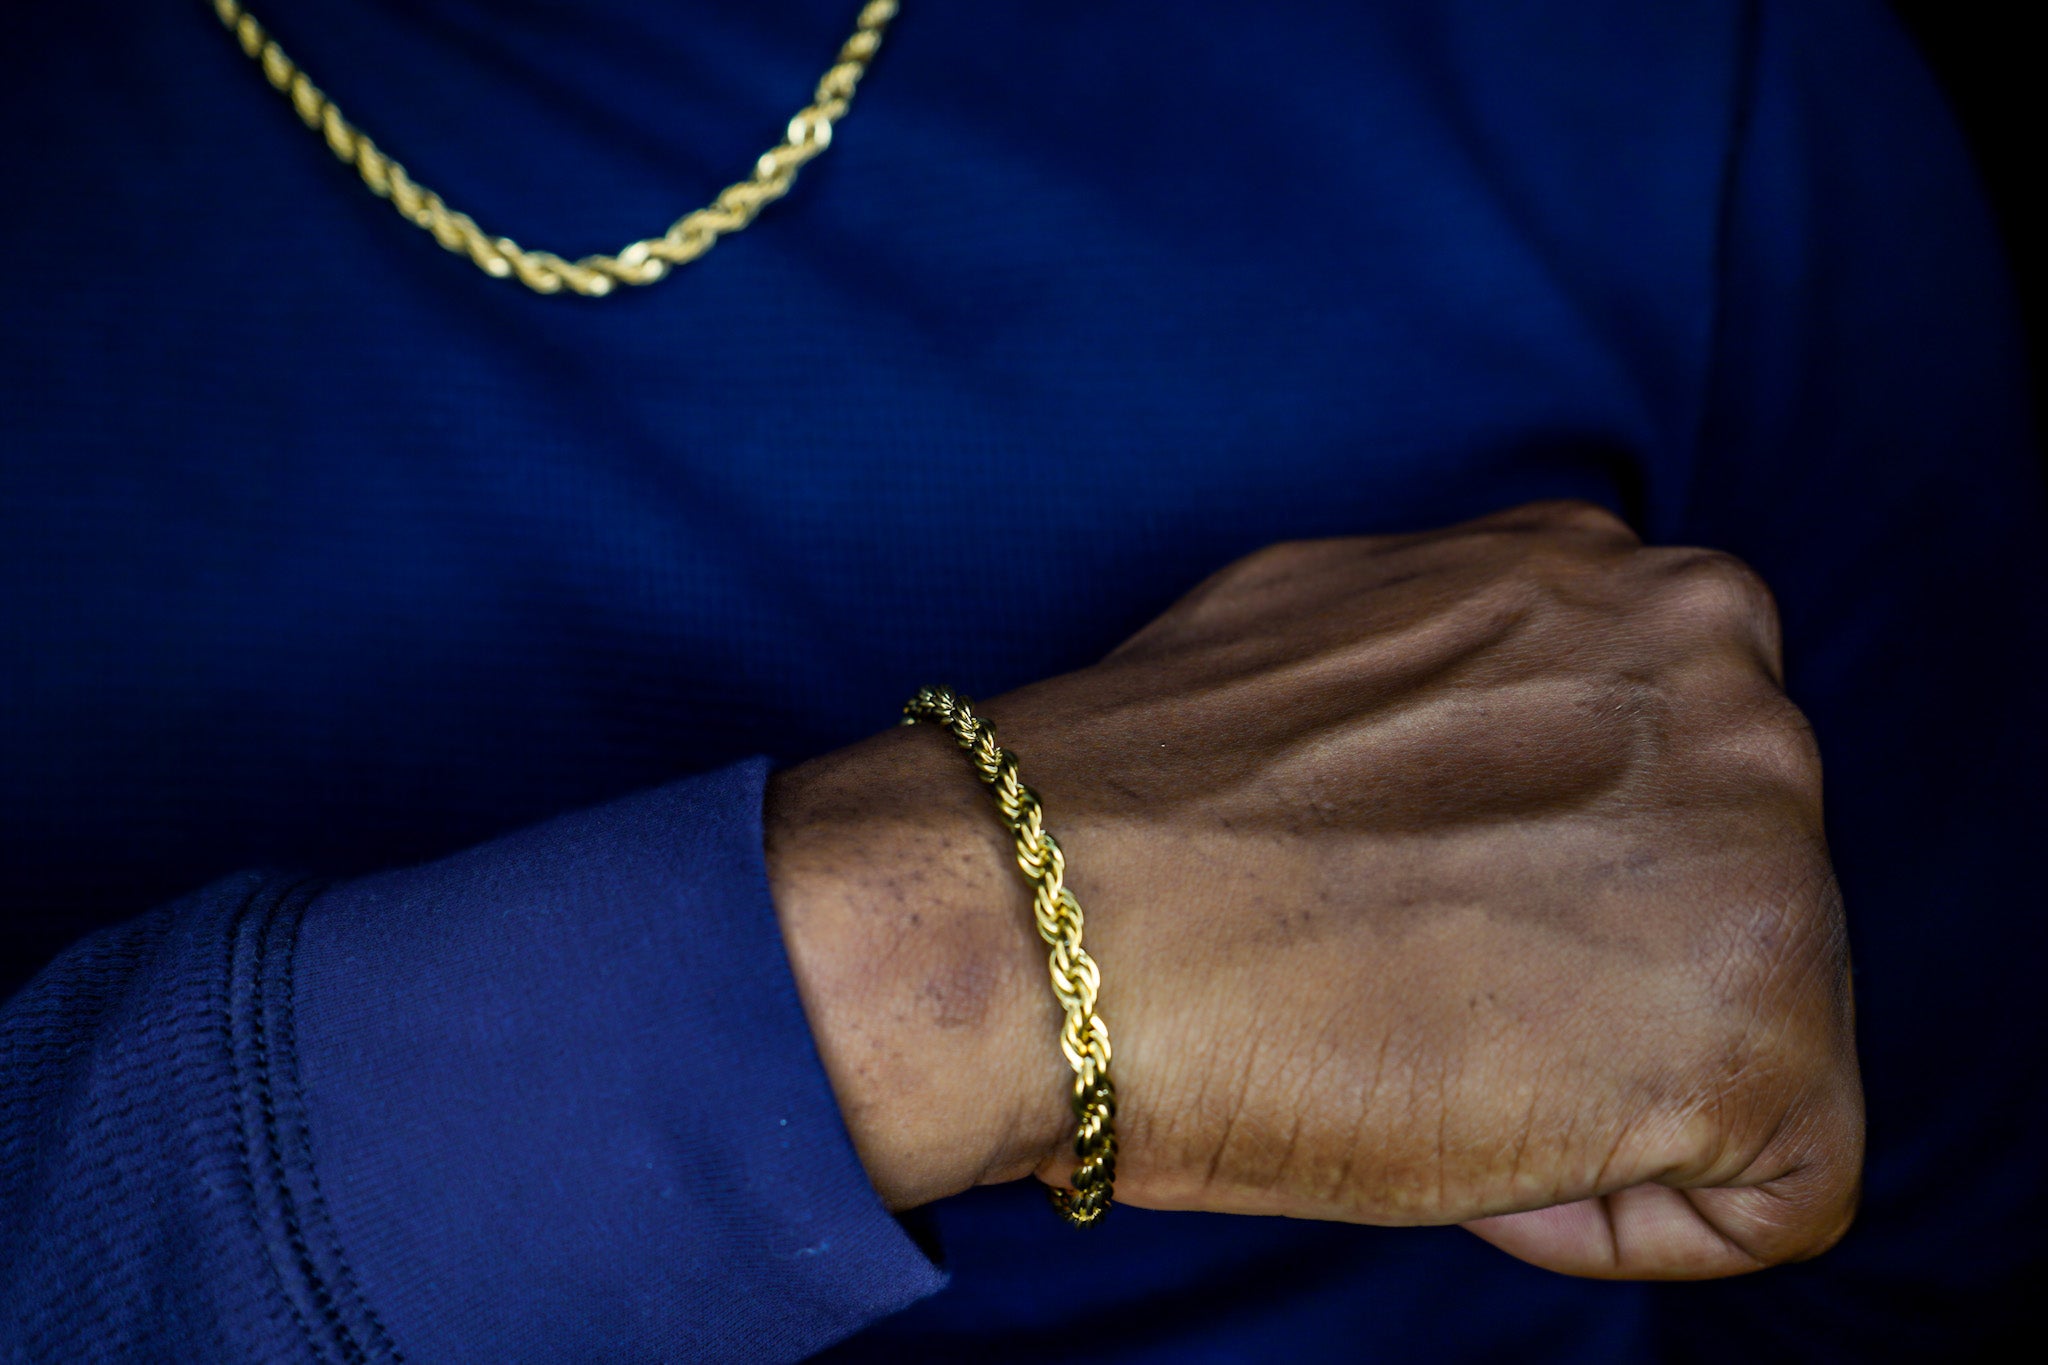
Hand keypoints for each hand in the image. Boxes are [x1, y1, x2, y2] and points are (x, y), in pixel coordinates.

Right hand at [767, 500, 1860, 1279]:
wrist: (1050, 916)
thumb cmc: (1146, 793)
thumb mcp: (1352, 623)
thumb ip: (1480, 658)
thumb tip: (1484, 739)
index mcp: (1634, 589)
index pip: (1684, 782)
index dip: (1556, 880)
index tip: (1435, 922)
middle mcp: (1731, 686)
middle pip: (1737, 895)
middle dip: (1596, 968)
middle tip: (1422, 997)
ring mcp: (1764, 849)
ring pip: (1764, 1030)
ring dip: (1610, 1080)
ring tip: (1432, 1067)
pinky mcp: (1760, 1031)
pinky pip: (1773, 1189)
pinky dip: (1635, 1212)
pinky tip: (1485, 1164)